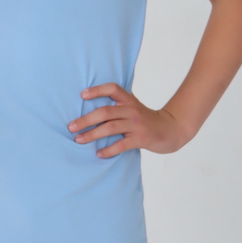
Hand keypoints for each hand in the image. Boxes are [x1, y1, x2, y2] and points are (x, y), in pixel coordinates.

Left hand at [68, 83, 186, 157]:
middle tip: (71, 127)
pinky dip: (109, 150)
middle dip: (85, 119)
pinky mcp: (141, 139)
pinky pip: (122, 144)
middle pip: (105, 111)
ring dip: (92, 134)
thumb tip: (87, 112)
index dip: (97, 90)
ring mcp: (137, 124)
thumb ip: (116, 107)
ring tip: (79, 140)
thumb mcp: (132, 108)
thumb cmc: (145, 120)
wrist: (171, 130)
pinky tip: (98, 154)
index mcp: (128, 100)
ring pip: (110, 128)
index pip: (112, 88)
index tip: (82, 95)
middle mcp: (132, 109)